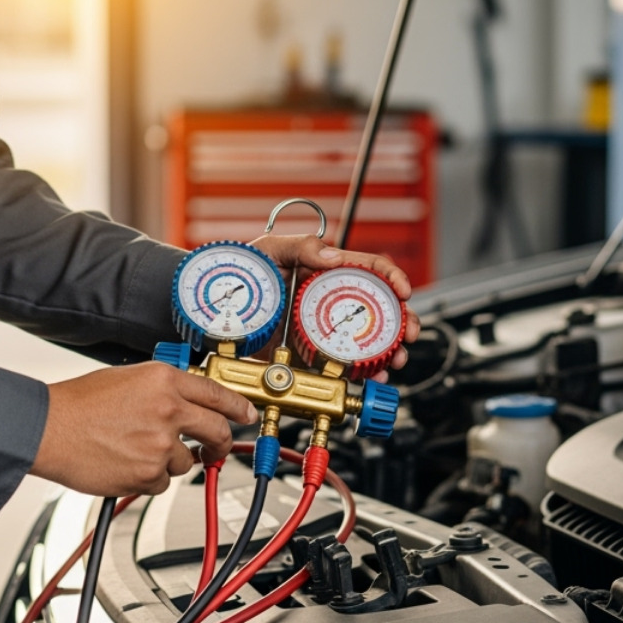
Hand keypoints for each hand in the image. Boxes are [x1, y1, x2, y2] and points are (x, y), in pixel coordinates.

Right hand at [31, 363, 257, 496]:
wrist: (48, 428)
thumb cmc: (79, 403)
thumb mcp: (127, 378)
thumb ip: (162, 388)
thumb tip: (188, 400)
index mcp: (164, 379)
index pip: (217, 393)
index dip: (238, 406)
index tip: (247, 414)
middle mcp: (168, 409)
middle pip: (217, 430)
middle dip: (220, 443)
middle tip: (215, 448)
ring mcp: (160, 443)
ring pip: (186, 461)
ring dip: (169, 460)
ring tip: (135, 449)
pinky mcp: (148, 473)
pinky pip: (162, 481)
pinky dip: (148, 477)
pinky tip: (125, 462)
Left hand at [249, 234, 420, 379]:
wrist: (213, 308)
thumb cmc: (242, 270)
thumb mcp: (270, 248)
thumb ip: (301, 245)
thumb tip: (332, 256)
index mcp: (327, 270)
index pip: (370, 269)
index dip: (392, 277)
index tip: (403, 290)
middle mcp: (331, 300)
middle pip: (380, 309)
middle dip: (403, 321)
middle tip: (409, 334)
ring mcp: (323, 329)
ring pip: (368, 340)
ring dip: (389, 350)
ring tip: (395, 360)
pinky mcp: (312, 354)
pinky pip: (343, 365)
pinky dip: (363, 373)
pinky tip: (373, 376)